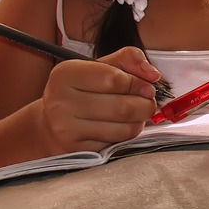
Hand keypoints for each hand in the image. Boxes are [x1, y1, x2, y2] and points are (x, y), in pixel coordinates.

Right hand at [38, 46, 159, 153]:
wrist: (54, 121)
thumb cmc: (84, 89)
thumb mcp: (101, 65)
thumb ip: (129, 59)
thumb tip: (153, 74)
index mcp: (65, 74)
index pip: (115, 79)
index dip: (138, 83)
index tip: (147, 86)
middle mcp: (60, 102)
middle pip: (123, 107)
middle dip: (145, 104)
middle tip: (148, 101)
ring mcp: (66, 129)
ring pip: (124, 127)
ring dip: (140, 120)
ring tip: (136, 113)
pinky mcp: (77, 149)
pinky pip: (118, 142)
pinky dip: (128, 133)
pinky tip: (122, 125)